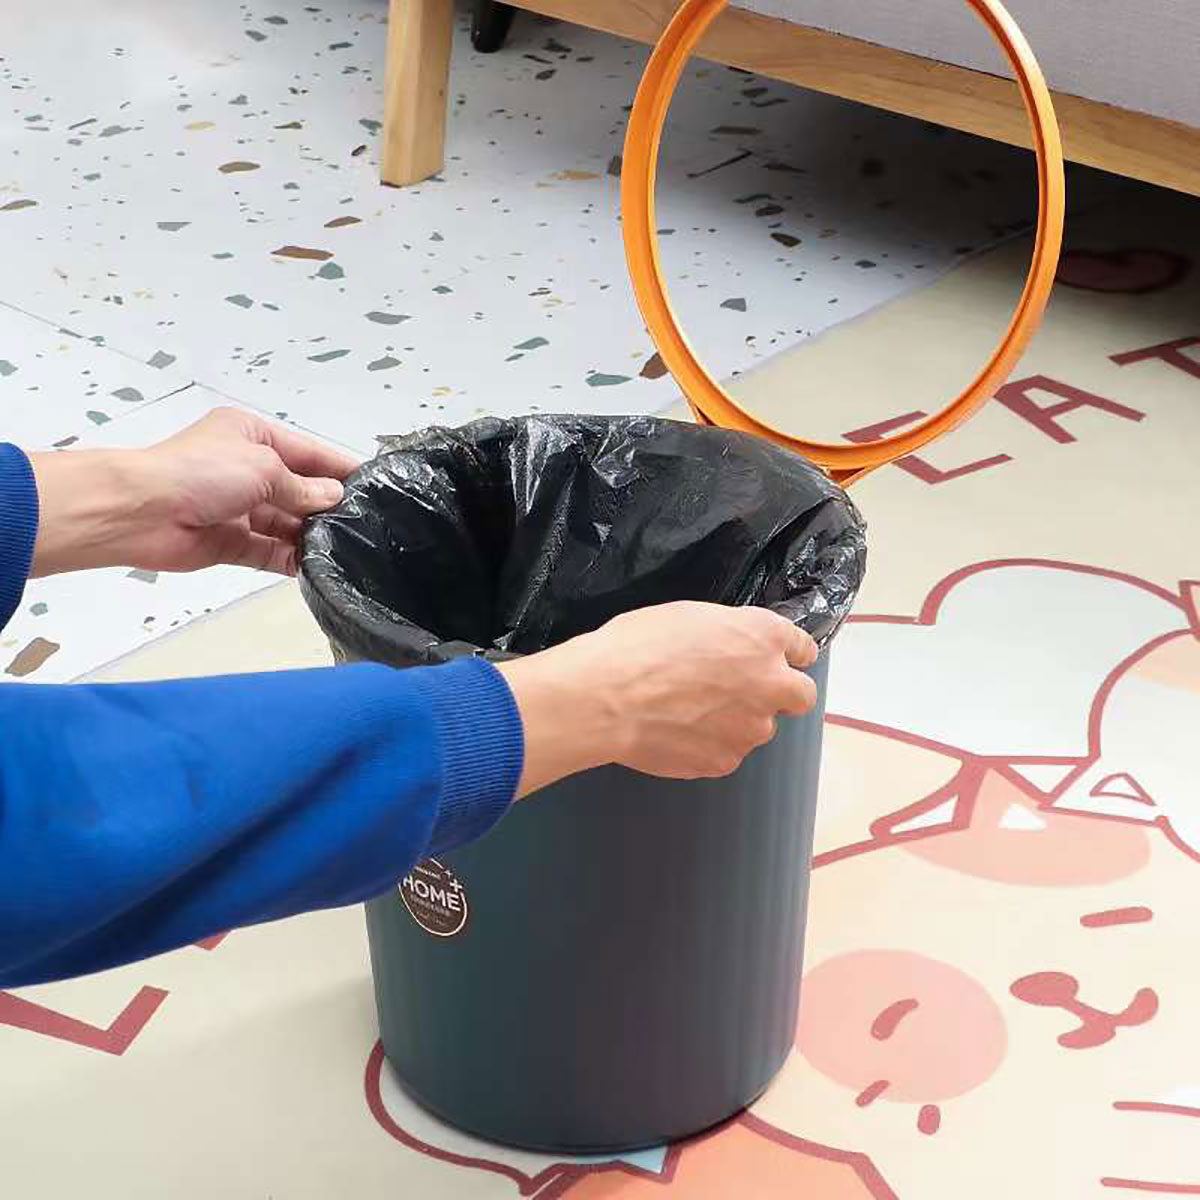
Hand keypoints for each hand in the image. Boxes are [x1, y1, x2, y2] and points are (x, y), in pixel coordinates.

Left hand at [30, 408, 358, 577]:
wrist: (141, 511)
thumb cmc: (198, 471)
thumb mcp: (263, 467)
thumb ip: (302, 487)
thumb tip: (333, 498)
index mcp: (252, 435)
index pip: (307, 452)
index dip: (338, 468)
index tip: (372, 484)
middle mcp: (246, 469)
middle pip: (298, 489)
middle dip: (325, 504)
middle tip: (362, 522)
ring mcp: (238, 507)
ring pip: (286, 523)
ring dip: (309, 534)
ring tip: (343, 546)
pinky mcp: (230, 542)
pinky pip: (269, 551)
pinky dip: (289, 558)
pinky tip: (314, 565)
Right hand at [497, 601, 818, 795]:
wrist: (607, 697)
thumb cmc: (639, 644)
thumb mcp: (690, 616)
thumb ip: (728, 635)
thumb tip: (734, 651)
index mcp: (763, 637)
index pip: (803, 649)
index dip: (789, 655)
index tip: (776, 659)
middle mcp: (770, 684)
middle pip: (801, 697)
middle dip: (781, 695)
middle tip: (742, 691)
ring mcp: (750, 729)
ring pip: (758, 728)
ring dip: (738, 721)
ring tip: (691, 713)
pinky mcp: (725, 761)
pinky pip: (725, 752)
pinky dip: (709, 744)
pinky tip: (677, 732)